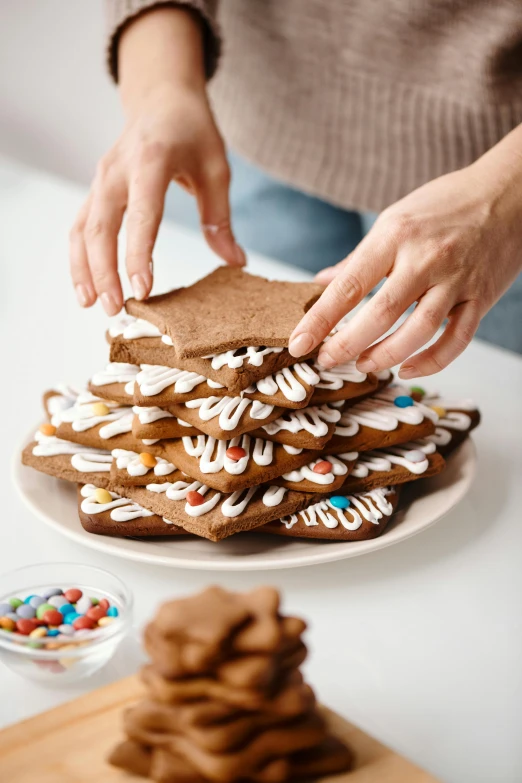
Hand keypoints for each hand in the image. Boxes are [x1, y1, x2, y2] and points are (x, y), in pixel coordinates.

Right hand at [69, 8, 243, 314]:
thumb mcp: (216, 169)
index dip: (138, 253)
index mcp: (152, 159)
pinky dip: (79, 258)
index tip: (142, 288)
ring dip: (84, 269)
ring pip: (82, 229)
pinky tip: (87, 286)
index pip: (142, 213)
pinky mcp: (96, 189)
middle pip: (101, 226)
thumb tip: (236, 262)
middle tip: (115, 308)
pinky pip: (80, 226)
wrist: (161, 99)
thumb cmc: (192, 132)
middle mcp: (118, 169)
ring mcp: (101, 179)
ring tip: (91, 304)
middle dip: (104, 271)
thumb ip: (220, 218)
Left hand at [289, 128, 521, 377]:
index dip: (321, 319)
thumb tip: (322, 283)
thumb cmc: (447, 203)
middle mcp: (426, 258)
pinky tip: (408, 369)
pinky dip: (431, 361)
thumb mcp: (395, 218)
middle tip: (327, 361)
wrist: (510, 192)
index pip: (350, 285)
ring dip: (386, 356)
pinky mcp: (481, 297)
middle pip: (381, 314)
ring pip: (418, 331)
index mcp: (395, 235)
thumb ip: (359, 258)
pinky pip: (456, 340)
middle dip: (348, 344)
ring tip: (364, 365)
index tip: (299, 343)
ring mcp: (457, 280)